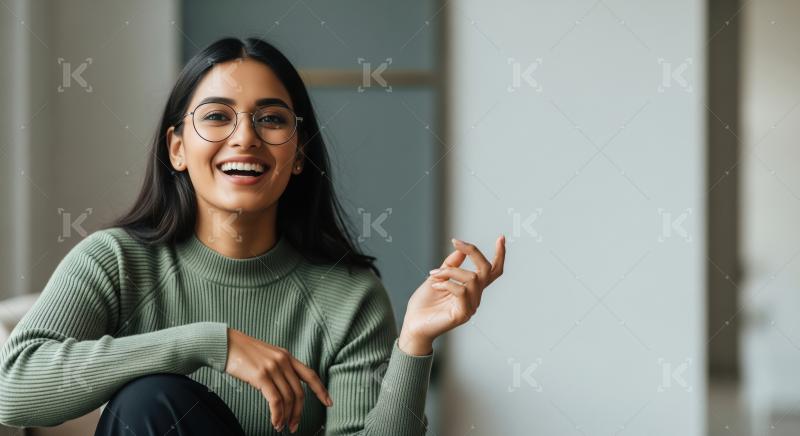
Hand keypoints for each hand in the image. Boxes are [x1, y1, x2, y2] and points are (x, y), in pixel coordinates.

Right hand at [225, 328, 332, 432]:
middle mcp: (283, 361)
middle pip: (299, 392)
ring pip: (288, 398)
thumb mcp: (267, 356)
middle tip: (294, 426)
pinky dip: (277, 414)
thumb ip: (278, 369)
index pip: (310, 375)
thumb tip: (283, 391)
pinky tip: (275, 422)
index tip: (329, 402)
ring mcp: (273, 368)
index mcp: (287, 356)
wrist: (224, 343)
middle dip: (298, 412)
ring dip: (286, 416)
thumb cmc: (242, 352)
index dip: (321, 390)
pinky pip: (275, 400)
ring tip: (281, 427)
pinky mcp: (261, 376)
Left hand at [399, 235, 505, 354]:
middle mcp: (474, 297)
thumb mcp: (437, 278)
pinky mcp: (463, 314)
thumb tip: (461, 250)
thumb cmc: (425, 304)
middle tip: (457, 243)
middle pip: (486, 270)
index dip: (500, 255)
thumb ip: (450, 265)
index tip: (501, 238)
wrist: (413, 324)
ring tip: (434, 276)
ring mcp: (470, 306)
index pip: (492, 271)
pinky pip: (461, 291)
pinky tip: (435, 287)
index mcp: (471, 288)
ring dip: (450, 272)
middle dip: (474, 252)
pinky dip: (446, 284)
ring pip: (471, 278)